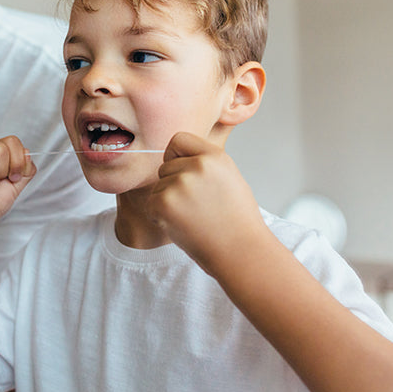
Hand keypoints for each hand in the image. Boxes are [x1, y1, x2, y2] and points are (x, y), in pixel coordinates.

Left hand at [147, 132, 266, 272]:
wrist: (241, 252)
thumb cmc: (236, 220)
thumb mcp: (229, 177)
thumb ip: (205, 162)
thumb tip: (177, 156)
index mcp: (215, 156)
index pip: (179, 139)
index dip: (177, 156)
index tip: (185, 173)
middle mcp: (197, 166)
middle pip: (165, 166)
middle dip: (174, 184)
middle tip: (197, 206)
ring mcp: (179, 184)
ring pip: (158, 186)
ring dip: (168, 202)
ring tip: (194, 217)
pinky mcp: (164, 203)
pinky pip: (151, 204)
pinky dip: (160, 216)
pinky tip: (183, 225)